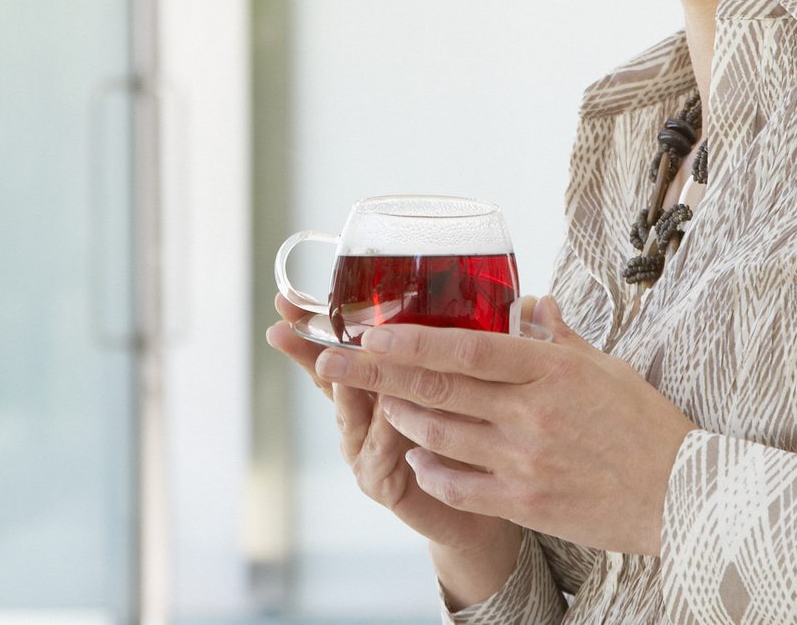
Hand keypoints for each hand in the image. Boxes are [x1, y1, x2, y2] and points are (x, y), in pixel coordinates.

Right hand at [265, 293, 522, 554]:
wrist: (488, 502)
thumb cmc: (475, 432)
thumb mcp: (466, 377)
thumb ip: (465, 341)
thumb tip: (511, 294)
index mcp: (376, 388)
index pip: (339, 351)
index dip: (312, 327)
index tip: (285, 301)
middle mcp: (363, 419)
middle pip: (329, 380)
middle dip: (309, 350)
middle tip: (287, 324)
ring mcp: (366, 453)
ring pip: (350, 414)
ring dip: (348, 385)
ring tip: (340, 358)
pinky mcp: (383, 485)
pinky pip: (378, 453)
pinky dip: (385, 429)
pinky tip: (391, 408)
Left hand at [313, 295, 699, 556]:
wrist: (682, 494)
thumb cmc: (647, 425)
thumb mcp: (607, 368)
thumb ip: (560, 338)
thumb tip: (533, 304)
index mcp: (550, 370)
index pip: (466, 348)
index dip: (410, 341)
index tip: (370, 334)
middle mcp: (531, 412)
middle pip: (437, 389)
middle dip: (376, 375)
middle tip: (334, 363)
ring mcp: (524, 460)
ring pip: (439, 435)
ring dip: (402, 418)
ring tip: (382, 403)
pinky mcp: (525, 501)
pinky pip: (457, 484)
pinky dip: (429, 467)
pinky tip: (417, 454)